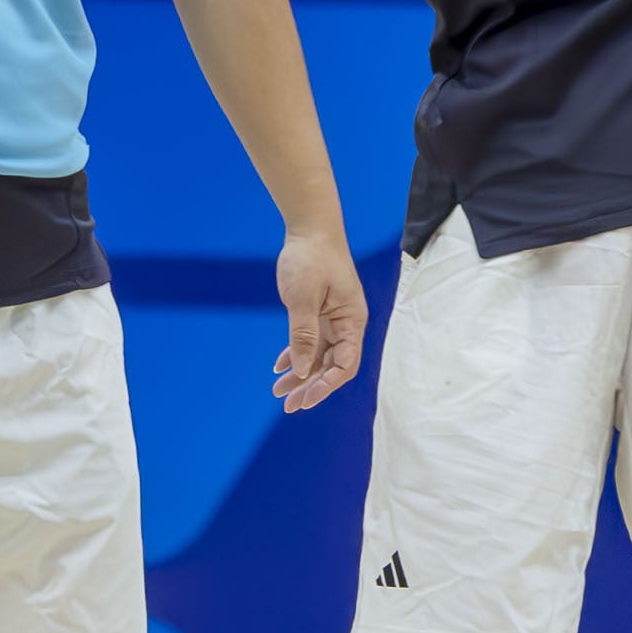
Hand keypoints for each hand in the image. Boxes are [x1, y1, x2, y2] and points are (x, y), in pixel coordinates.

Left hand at [270, 230, 367, 411]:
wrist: (310, 227)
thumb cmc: (310, 258)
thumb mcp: (303, 299)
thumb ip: (304, 336)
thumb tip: (304, 371)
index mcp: (352, 321)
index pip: (345, 365)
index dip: (325, 386)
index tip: (304, 399)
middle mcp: (347, 323)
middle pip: (332, 365)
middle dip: (311, 386)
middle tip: (288, 405)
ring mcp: (333, 318)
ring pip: (319, 356)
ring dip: (301, 374)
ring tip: (278, 392)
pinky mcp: (319, 312)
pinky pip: (310, 341)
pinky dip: (295, 354)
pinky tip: (279, 367)